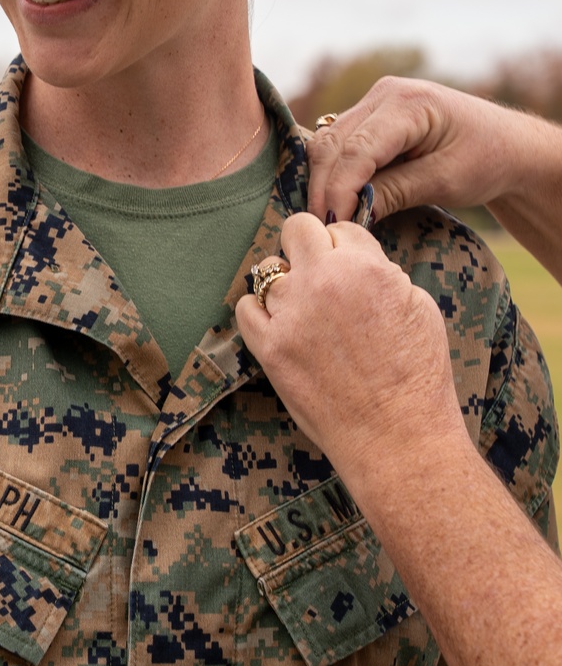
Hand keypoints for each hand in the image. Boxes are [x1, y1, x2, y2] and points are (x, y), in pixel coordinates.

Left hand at [236, 213, 469, 494]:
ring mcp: (290, 315)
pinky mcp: (269, 348)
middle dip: (308, 245)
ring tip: (304, 308)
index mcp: (363, 267)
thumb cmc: (417, 375)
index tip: (351, 270)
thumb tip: (356, 259)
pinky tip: (280, 324)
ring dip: (284, 282)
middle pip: (296, 228)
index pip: (341, 229)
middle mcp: (321, 283)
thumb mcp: (418, 306)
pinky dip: (259, 311)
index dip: (346, 248)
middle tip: (319, 273)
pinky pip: (246, 308)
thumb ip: (382, 271)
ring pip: (267, 269)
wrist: (397, 436)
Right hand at [305, 76, 521, 224]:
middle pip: (333, 143)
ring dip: (323, 181)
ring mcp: (376, 101)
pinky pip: (339, 144)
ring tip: (329, 219)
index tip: (335, 226)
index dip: (340, 190)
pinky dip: (334, 173)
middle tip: (324, 229)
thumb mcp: (445, 181)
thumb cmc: (488, 159)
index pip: (357, 149)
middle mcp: (386, 93)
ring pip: (329, 143)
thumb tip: (348, 214)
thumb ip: (395, 193)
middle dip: (323, 188)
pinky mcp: (371, 116)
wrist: (508, 144)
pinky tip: (337, 201)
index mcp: (410, 102)